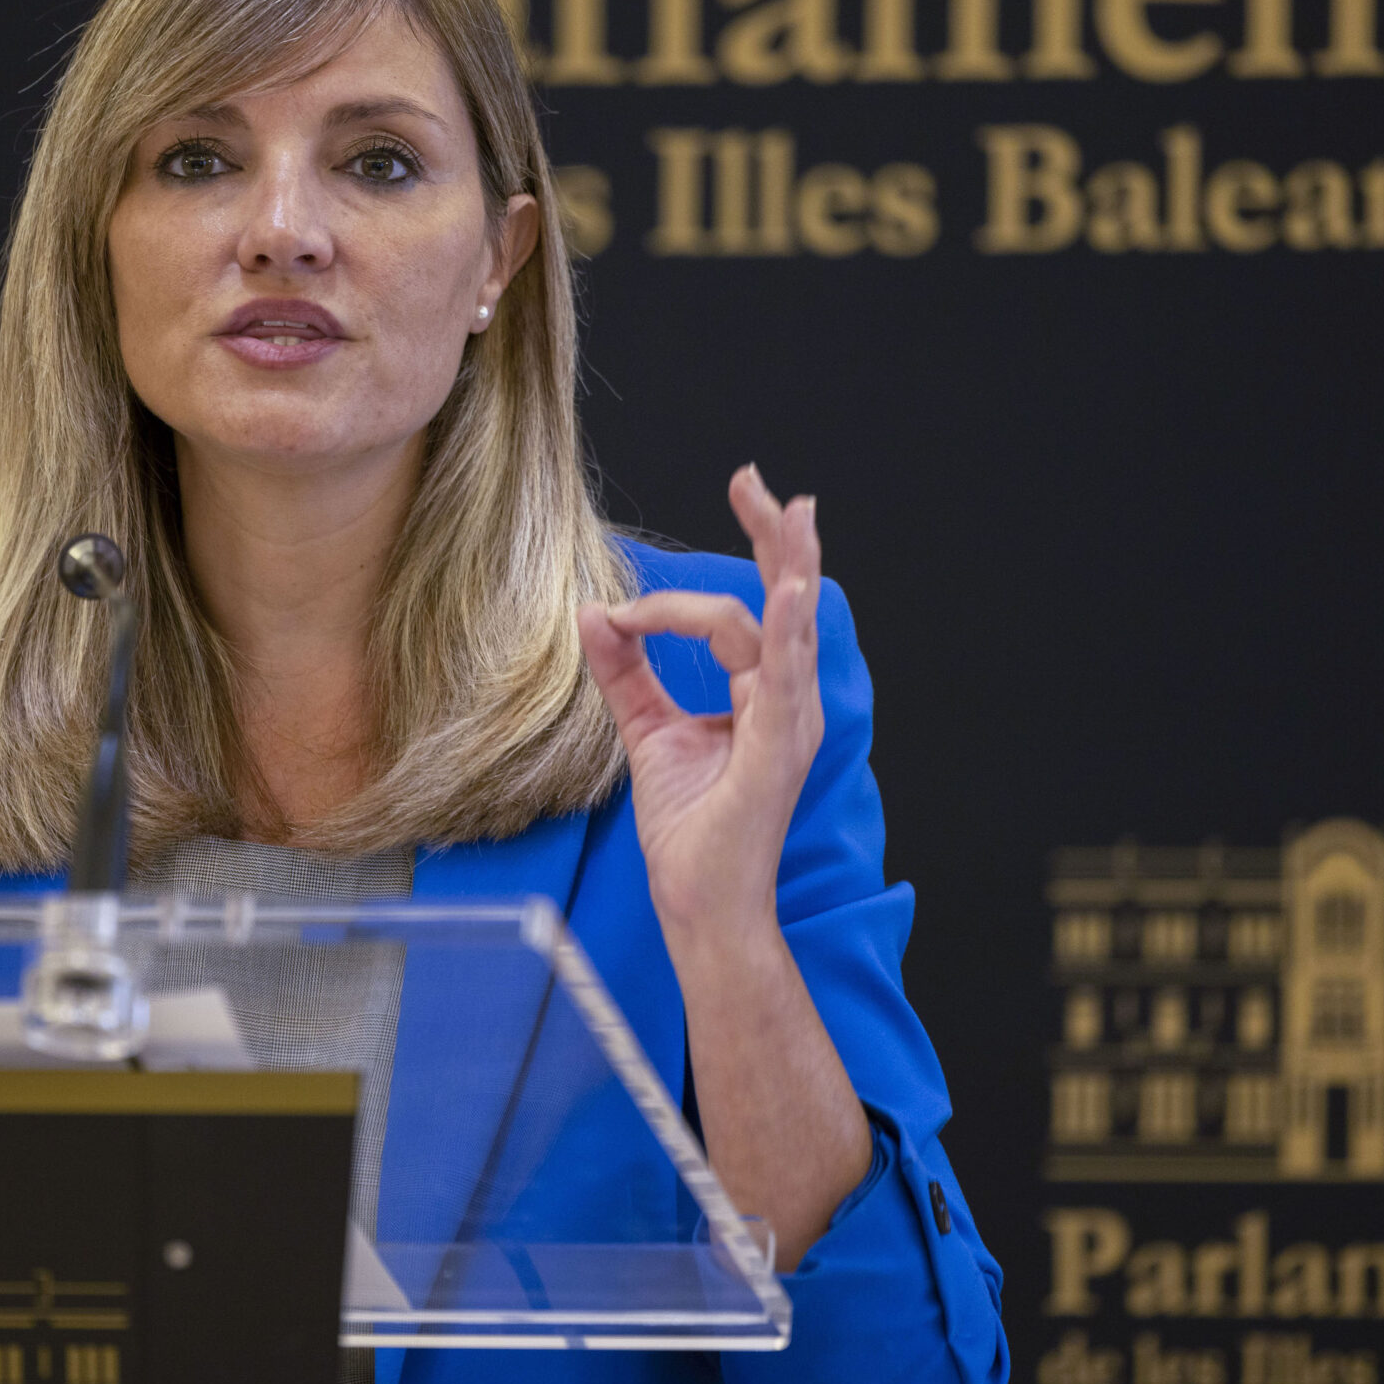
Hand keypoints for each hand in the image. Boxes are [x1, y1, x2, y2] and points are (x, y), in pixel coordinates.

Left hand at [579, 464, 823, 949]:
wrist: (699, 902)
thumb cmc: (691, 829)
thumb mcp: (647, 733)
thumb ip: (626, 673)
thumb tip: (594, 614)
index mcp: (763, 694)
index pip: (739, 615)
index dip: (680, 597)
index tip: (622, 611)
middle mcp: (786, 701)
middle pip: (788, 601)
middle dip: (774, 536)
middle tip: (753, 481)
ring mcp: (787, 725)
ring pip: (788, 628)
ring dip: (789, 565)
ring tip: (789, 511)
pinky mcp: (776, 752)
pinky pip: (784, 681)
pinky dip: (788, 632)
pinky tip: (789, 592)